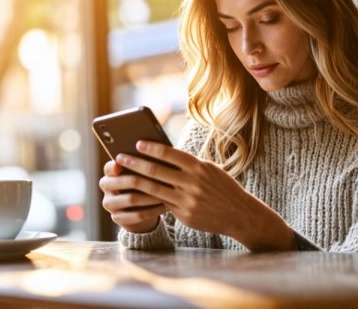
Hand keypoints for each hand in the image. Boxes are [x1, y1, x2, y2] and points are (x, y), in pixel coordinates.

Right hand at [98, 160, 166, 233]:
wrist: (141, 208)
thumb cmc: (145, 182)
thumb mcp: (143, 172)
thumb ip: (145, 163)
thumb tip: (159, 150)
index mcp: (110, 172)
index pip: (109, 167)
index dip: (116, 165)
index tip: (125, 163)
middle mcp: (106, 187)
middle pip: (121, 182)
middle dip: (142, 180)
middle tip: (161, 178)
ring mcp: (110, 204)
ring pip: (131, 199)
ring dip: (150, 196)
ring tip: (167, 192)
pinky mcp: (117, 218)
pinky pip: (137, 215)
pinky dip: (152, 210)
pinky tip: (165, 206)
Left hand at [115, 140, 295, 250]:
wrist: (239, 214)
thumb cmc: (222, 187)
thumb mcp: (210, 170)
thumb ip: (188, 164)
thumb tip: (162, 153)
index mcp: (199, 167)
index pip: (170, 153)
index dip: (152, 148)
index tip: (136, 143)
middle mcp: (192, 182)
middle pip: (157, 170)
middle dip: (135, 163)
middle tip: (119, 157)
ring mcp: (187, 200)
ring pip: (153, 189)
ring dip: (134, 180)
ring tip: (121, 174)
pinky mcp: (184, 214)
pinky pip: (160, 204)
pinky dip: (146, 198)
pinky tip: (133, 193)